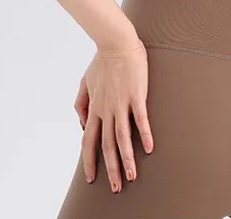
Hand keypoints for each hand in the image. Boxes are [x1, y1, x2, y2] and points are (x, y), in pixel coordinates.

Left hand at [74, 38, 153, 192]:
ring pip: (122, 138)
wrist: (116, 42)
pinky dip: (144, 135)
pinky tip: (149, 148)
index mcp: (94, 107)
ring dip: (127, 159)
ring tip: (132, 176)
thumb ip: (81, 103)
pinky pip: (140, 120)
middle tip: (116, 187)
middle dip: (111, 169)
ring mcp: (121, 103)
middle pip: (106, 145)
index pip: (89, 140)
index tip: (92, 177)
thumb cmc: (103, 60)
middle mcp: (106, 109)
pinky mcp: (136, 96)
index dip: (89, 160)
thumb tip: (83, 123)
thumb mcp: (85, 81)